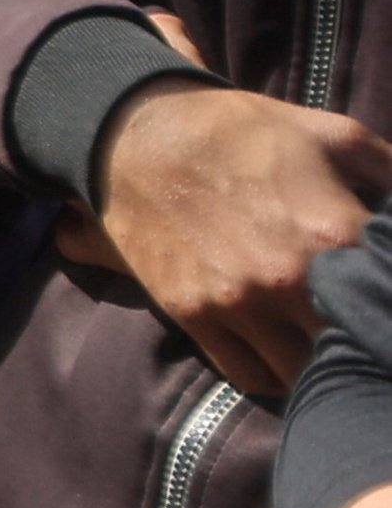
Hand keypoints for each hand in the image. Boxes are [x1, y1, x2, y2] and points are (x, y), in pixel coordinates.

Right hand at [73, 78, 391, 397]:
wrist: (140, 134)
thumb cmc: (246, 132)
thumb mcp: (338, 136)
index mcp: (335, 233)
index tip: (389, 301)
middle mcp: (289, 278)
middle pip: (352, 346)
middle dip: (365, 339)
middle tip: (367, 329)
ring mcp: (237, 302)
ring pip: (304, 373)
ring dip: (322, 363)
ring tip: (327, 343)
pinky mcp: (194, 314)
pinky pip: (250, 374)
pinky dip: (275, 374)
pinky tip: (286, 350)